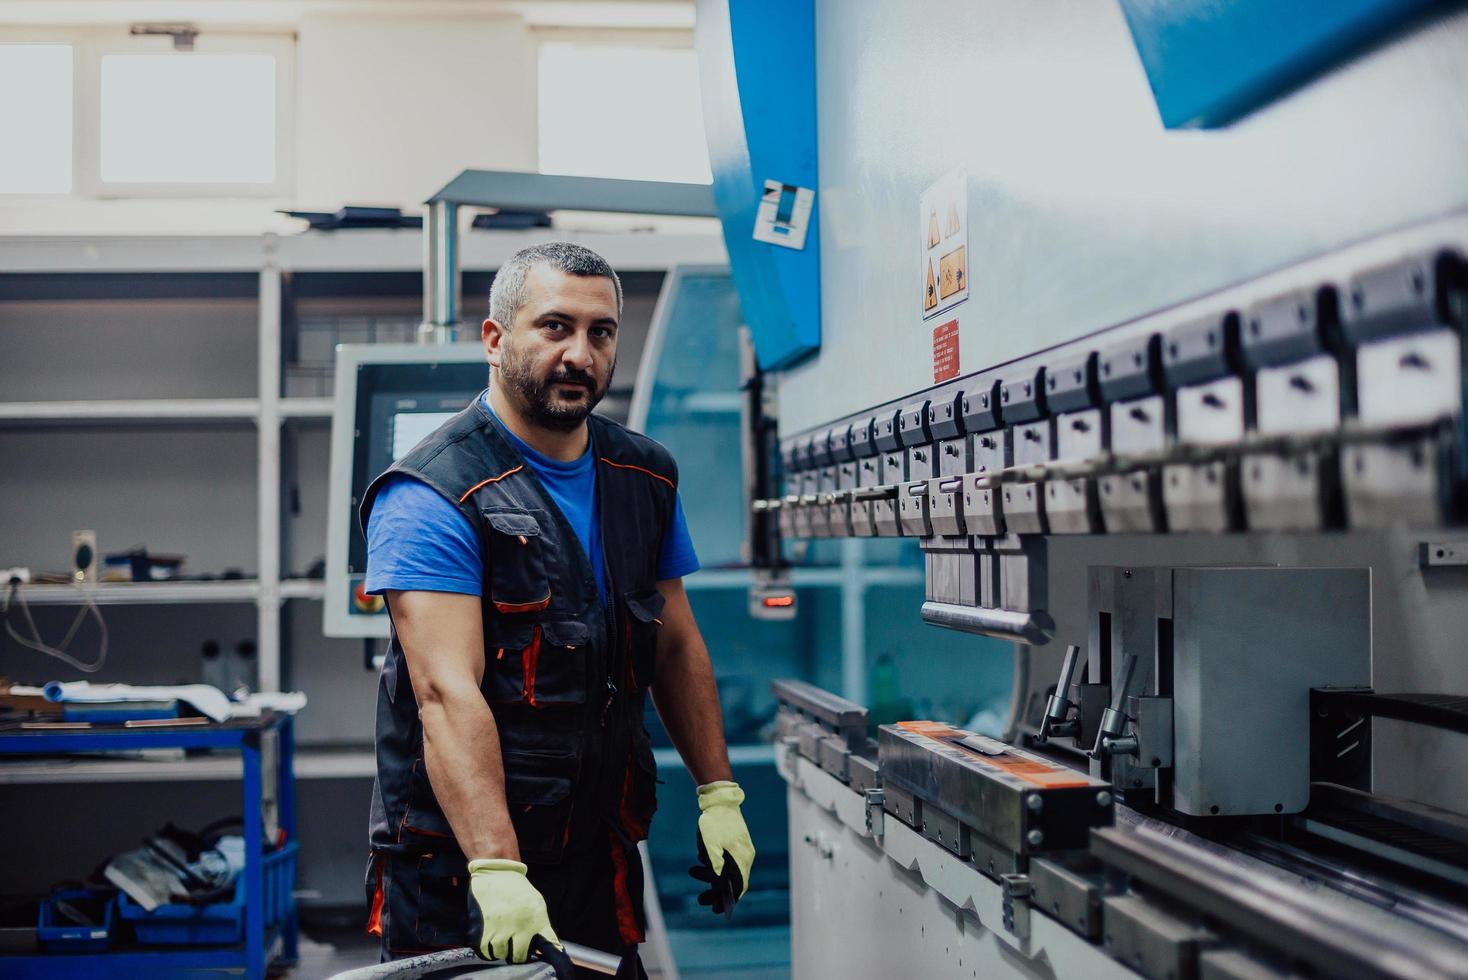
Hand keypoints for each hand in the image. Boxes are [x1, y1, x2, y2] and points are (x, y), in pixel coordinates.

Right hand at [466, 858, 560, 962]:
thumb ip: (542, 925)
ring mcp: (500, 929)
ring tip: (502, 942)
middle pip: (518, 956)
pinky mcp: (483, 929)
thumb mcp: (537, 903)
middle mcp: (518, 928)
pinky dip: (488, 950)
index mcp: (535, 921)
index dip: (541, 953)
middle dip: (516, 954)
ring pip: (500, 954)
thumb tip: (544, 944)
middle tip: (514, 948)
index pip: (546, 946)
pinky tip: (491, 942)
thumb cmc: (518, 888)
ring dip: (501, 951)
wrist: (497, 872)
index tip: (535, 953)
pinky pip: (485, 950)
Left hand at [687, 780, 755, 913]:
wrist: (719, 799)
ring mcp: (740, 849)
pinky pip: (725, 859)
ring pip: (726, 869)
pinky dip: (713, 864)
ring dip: (710, 875)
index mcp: (742, 858)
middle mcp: (744, 855)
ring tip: (692, 872)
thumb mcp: (710, 848)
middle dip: (715, 891)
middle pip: (731, 880)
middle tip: (700, 900)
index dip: (728, 900)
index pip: (738, 887)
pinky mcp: (734, 842)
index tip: (717, 910)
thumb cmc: (714, 823)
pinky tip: (700, 860)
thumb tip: (717, 886)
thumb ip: (715, 868)